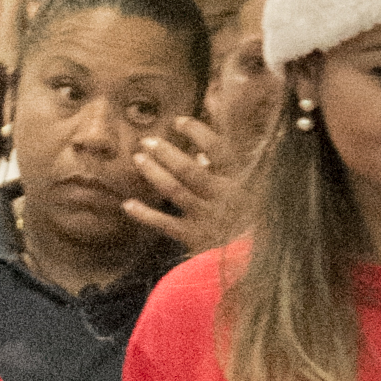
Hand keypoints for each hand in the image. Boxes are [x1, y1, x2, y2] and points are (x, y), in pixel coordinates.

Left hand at [124, 115, 248, 254]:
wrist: (253, 258)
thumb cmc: (252, 223)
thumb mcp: (251, 194)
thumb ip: (226, 174)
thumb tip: (202, 155)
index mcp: (238, 181)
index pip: (218, 150)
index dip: (197, 133)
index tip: (178, 121)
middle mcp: (222, 196)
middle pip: (189, 169)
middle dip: (166, 152)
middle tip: (147, 140)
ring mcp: (206, 216)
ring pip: (175, 190)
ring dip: (154, 172)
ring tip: (137, 158)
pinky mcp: (194, 237)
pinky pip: (164, 223)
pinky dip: (144, 214)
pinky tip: (127, 204)